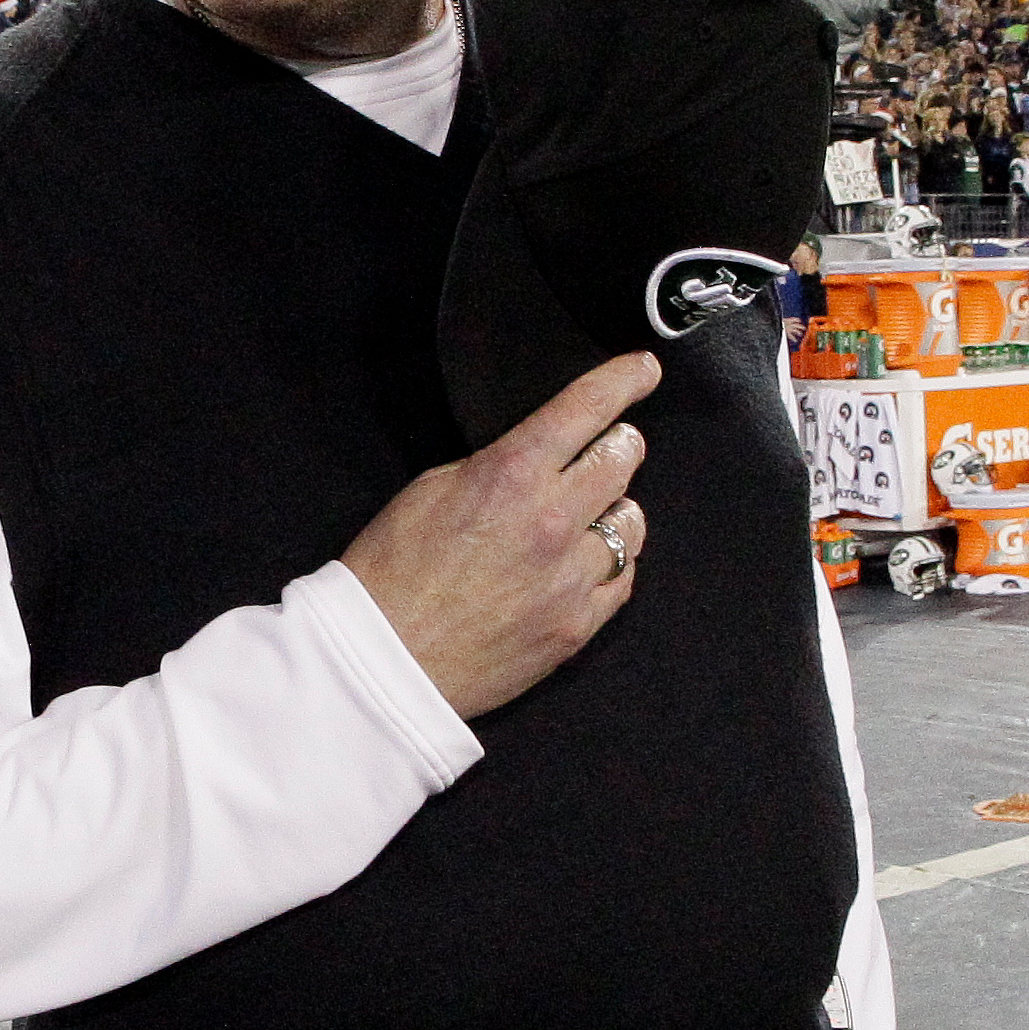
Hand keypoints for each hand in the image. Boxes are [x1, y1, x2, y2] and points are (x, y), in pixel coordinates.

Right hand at [341, 352, 659, 720]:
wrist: (386, 659)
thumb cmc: (391, 575)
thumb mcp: (428, 490)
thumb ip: (494, 468)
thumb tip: (533, 461)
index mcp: (511, 475)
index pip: (586, 409)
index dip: (622, 380)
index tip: (642, 369)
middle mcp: (552, 520)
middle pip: (622, 459)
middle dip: (619, 444)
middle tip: (609, 446)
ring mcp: (572, 577)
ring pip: (631, 523)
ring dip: (613, 509)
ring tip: (585, 517)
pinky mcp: (578, 624)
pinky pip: (621, 578)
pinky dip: (608, 564)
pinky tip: (579, 565)